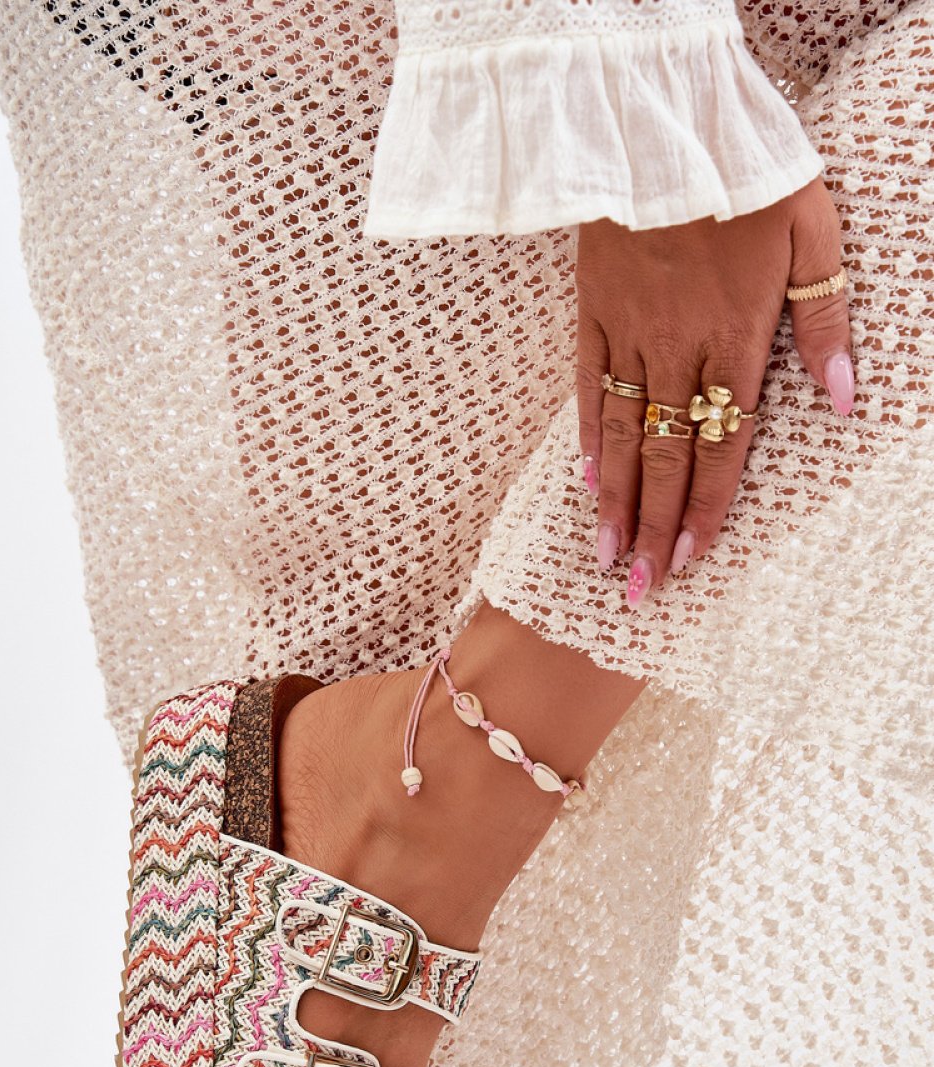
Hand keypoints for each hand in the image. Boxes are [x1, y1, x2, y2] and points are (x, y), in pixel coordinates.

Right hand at [575, 174, 853, 606]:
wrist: (664, 117)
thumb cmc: (750, 173)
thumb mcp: (813, 236)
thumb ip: (824, 323)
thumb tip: (842, 400)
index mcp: (735, 338)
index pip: (720, 444)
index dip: (703, 507)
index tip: (687, 561)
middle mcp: (678, 349)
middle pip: (664, 455)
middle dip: (651, 529)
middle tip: (637, 590)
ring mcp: (629, 333)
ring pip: (620, 434)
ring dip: (614, 502)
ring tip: (604, 558)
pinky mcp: (593, 312)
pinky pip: (587, 386)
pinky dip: (585, 437)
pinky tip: (583, 483)